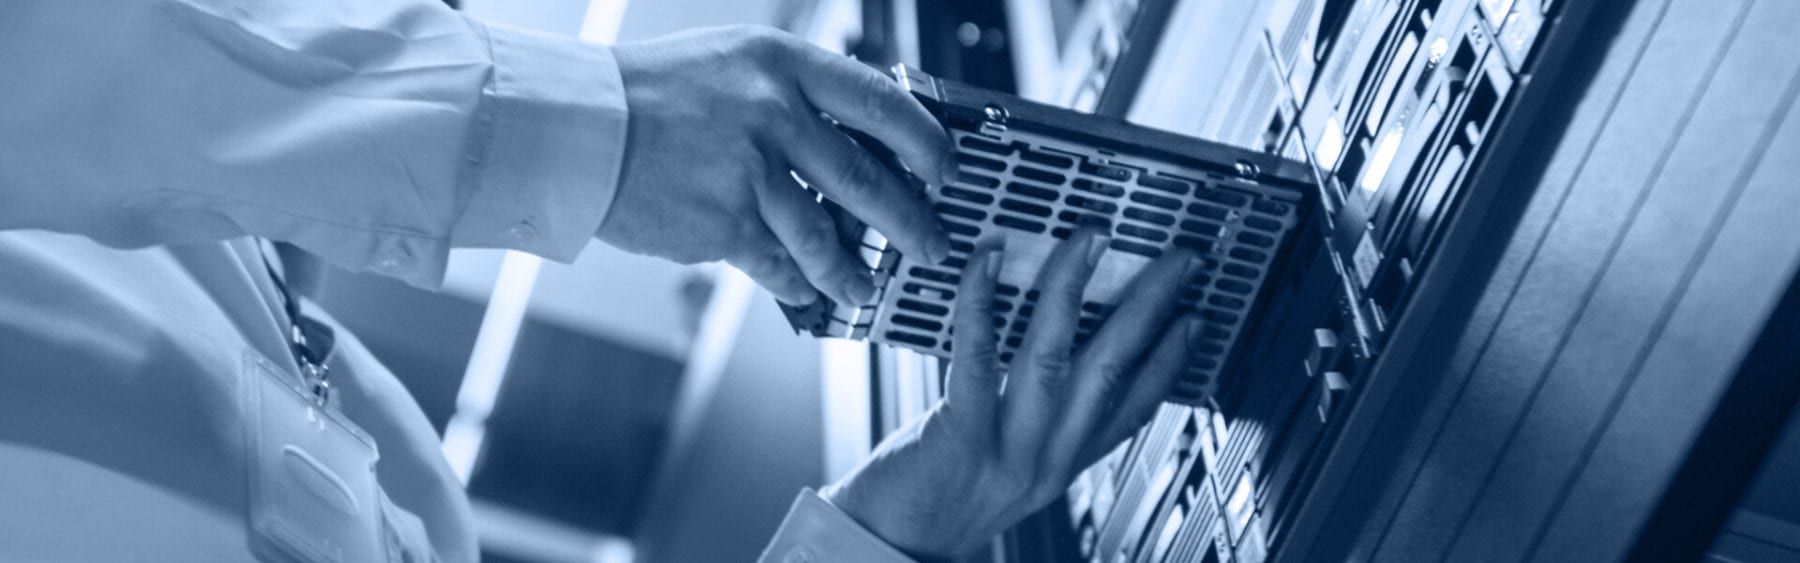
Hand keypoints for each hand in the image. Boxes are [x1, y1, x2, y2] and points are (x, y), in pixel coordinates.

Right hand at [601, 26, 954, 306]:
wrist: (579, 125)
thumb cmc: (651, 94)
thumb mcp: (734, 63)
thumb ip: (795, 93)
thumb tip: (858, 137)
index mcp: (783, 66)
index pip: (880, 102)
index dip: (924, 141)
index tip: (945, 169)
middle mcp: (774, 114)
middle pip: (867, 178)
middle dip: (910, 222)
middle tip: (932, 245)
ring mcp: (749, 171)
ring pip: (825, 235)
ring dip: (853, 270)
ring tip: (867, 286)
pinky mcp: (721, 222)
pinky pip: (778, 264)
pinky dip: (797, 284)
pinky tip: (808, 294)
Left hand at [823, 229, 1205, 559]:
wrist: (888, 548)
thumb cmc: (937, 499)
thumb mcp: (1010, 470)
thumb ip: (1039, 423)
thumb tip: (1057, 358)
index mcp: (1063, 464)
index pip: (1133, 409)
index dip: (1169, 360)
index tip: (1194, 318)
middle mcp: (1046, 459)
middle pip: (1110, 371)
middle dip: (1148, 308)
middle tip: (1176, 260)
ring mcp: (1008, 450)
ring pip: (1054, 358)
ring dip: (1074, 290)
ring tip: (1092, 240)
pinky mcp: (959, 438)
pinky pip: (977, 360)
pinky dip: (983, 304)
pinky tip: (989, 261)